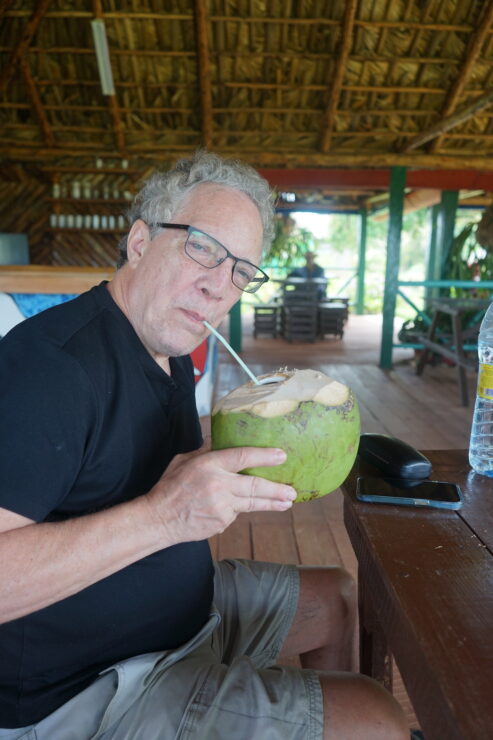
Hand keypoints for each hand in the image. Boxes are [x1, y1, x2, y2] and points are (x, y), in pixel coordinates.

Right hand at [144, 444, 295, 543]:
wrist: (159, 519)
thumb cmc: (170, 487)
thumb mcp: (184, 460)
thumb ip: (206, 451)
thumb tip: (221, 438)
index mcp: (208, 465)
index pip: (242, 456)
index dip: (264, 456)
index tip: (281, 456)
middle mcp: (218, 485)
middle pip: (255, 485)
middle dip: (277, 488)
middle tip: (292, 490)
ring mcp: (221, 506)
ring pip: (252, 503)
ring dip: (272, 503)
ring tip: (287, 502)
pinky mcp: (222, 522)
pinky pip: (236, 513)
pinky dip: (239, 509)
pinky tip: (239, 508)